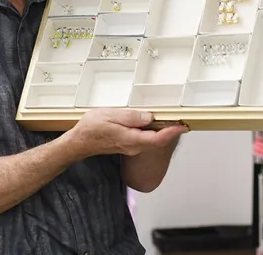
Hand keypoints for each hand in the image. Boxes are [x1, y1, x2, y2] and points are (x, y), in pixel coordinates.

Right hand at [67, 108, 187, 157]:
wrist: (79, 142)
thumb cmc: (92, 128)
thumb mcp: (111, 116)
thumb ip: (131, 117)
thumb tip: (149, 117)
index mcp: (131, 139)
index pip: (157, 138)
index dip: (172, 132)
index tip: (183, 126)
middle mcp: (133, 146)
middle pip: (157, 141)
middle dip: (171, 131)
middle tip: (181, 120)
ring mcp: (130, 147)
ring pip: (151, 141)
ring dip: (162, 132)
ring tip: (171, 120)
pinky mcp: (127, 145)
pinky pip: (144, 139)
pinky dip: (152, 132)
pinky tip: (152, 123)